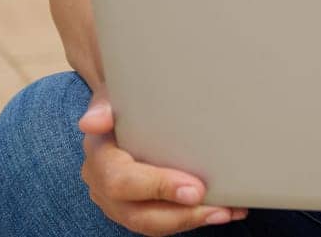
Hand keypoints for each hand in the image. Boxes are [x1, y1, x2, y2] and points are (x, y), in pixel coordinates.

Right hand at [79, 87, 248, 232]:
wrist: (121, 109)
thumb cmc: (122, 101)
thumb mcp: (111, 96)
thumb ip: (105, 106)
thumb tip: (92, 122)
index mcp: (99, 158)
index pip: (122, 181)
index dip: (158, 188)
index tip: (195, 189)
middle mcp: (103, 186)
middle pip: (138, 214)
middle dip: (181, 214)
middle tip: (220, 209)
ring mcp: (118, 203)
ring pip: (153, 224)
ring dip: (193, 220)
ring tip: (228, 212)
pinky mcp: (138, 208)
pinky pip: (165, 221)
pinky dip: (195, 218)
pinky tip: (226, 210)